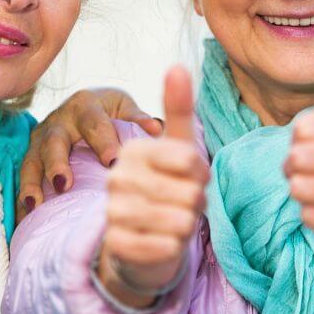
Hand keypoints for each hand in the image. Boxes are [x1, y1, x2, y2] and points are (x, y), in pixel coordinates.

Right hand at [18, 87, 161, 218]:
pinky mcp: (32, 159)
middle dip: (57, 163)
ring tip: (35, 204)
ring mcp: (40, 140)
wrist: (85, 110)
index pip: (94, 123)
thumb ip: (138, 119)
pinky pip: (24, 180)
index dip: (103, 142)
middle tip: (64, 185)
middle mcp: (58, 121)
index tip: (113, 163)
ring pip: (32, 161)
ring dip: (31, 183)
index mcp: (85, 106)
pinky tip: (26, 217)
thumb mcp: (124, 109)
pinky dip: (23, 198)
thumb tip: (156, 129)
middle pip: (54, 141)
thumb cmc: (111, 112)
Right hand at [98, 67, 207, 307]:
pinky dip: (175, 247)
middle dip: (196, 203)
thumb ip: (178, 108)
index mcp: (134, 150)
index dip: (200, 174)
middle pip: (189, 193)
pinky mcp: (116, 245)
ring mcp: (113, 212)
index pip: (189, 159)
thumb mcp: (179, 148)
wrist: (144, 241)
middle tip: (183, 204)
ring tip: (175, 222)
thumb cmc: (167, 188)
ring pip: (179, 221)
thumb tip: (177, 66)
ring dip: (187, 226)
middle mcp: (117, 178)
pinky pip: (165, 247)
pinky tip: (167, 243)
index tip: (189, 178)